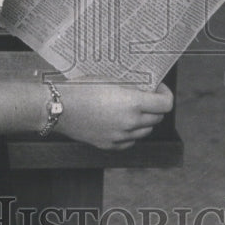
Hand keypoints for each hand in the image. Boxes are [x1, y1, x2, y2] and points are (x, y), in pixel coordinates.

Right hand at [57, 80, 172, 150]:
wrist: (58, 107)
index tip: (160, 88)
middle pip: (157, 118)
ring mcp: (120, 136)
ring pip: (145, 131)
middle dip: (156, 106)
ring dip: (145, 120)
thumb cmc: (81, 89)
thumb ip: (131, 86)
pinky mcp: (110, 145)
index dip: (166, 94)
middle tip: (148, 97)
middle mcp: (130, 122)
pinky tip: (123, 122)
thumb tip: (145, 87)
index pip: (165, 104)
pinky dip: (131, 133)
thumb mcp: (110, 79)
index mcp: (132, 103)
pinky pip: (130, 141)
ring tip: (134, 109)